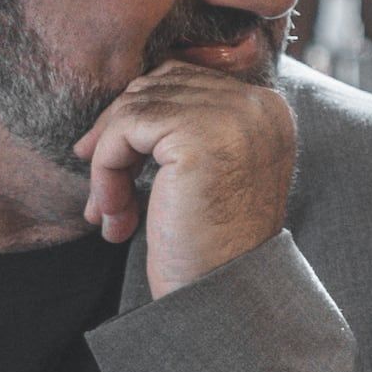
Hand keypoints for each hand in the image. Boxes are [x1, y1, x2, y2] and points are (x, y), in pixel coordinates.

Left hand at [78, 60, 296, 297]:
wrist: (224, 293)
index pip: (183, 79)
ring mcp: (231, 116)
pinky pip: (124, 130)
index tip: (113, 167)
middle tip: (103, 194)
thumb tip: (122, 97)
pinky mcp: (197, 135)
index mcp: (268, 109)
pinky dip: (105, 170)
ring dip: (107, 161)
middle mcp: (257, 104)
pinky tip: (113, 213)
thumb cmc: (212, 243)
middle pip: (155, 86)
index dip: (137, 120)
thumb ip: (186, 124)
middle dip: (116, 136)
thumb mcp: (207, 170)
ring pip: (134, 108)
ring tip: (110, 211)